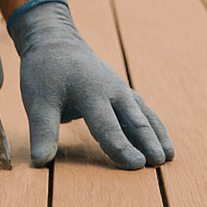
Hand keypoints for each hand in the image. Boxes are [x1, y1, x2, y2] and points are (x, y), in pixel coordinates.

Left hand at [8, 0, 172, 168]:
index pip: (108, 126)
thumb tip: (39, 162)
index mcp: (92, 91)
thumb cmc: (45, 72)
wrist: (56, 41)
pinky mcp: (122, 91)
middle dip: (149, 142)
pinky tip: (161, 139)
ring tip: (169, 156)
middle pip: (135, 119)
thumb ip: (42, 132)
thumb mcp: (37, 102)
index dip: (122, 148)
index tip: (137, 165)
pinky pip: (142, 110)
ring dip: (157, 134)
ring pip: (144, 114)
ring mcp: (120, 89)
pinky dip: (153, 125)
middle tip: (160, 162)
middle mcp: (112, 89)